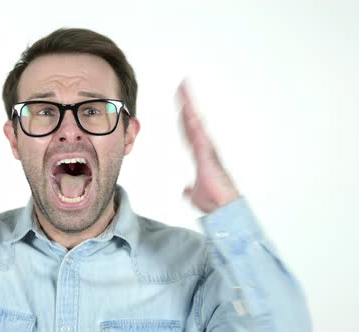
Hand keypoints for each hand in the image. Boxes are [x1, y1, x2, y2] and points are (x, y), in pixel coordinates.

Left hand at [178, 81, 239, 212]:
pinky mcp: (206, 151)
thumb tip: (185, 189)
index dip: (184, 118)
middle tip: (182, 86)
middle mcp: (204, 147)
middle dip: (187, 103)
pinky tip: (186, 106)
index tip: (181, 104)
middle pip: (192, 121)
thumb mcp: (195, 195)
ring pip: (195, 121)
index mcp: (200, 154)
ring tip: (184, 87)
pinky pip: (197, 131)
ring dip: (189, 104)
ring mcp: (206, 148)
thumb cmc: (215, 201)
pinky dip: (192, 118)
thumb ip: (190, 189)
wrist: (223, 209)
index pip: (189, 131)